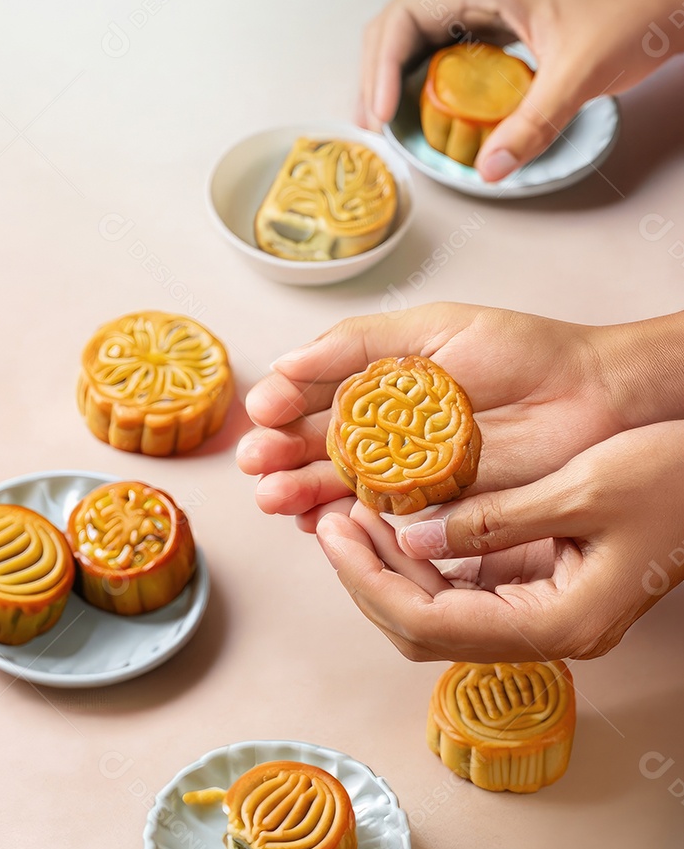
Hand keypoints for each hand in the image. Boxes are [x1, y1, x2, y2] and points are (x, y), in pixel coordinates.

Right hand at [238, 302, 659, 530]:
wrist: (591, 396)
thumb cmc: (521, 351)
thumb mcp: (435, 328)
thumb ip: (361, 343)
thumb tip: (287, 360)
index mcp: (381, 376)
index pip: (316, 391)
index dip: (285, 403)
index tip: (264, 411)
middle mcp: (386, 422)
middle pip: (318, 441)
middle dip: (281, 453)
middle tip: (257, 464)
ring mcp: (406, 465)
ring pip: (340, 482)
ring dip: (301, 489)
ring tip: (274, 498)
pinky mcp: (433, 502)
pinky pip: (379, 513)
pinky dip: (345, 519)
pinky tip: (315, 520)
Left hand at [315, 423, 683, 661]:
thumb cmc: (675, 483)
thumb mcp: (584, 489)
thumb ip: (495, 520)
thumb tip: (412, 538)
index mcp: (560, 622)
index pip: (432, 623)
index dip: (371, 580)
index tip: (334, 533)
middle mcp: (548, 634)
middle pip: (426, 630)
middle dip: (369, 578)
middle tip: (331, 521)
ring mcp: (543, 616)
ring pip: (439, 614)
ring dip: (391, 570)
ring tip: (354, 514)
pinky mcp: (541, 591)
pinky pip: (464, 590)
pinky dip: (424, 561)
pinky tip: (402, 521)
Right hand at [359, 0, 683, 179]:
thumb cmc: (631, 12)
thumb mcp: (579, 74)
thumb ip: (533, 124)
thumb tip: (490, 168)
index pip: (406, 17)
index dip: (384, 68)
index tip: (382, 112)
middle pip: (399, 25)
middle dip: (377, 75)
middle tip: (373, 125)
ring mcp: (485, 2)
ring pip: (416, 35)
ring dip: (395, 76)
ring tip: (387, 121)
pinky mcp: (496, 22)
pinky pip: (444, 48)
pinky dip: (424, 78)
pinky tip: (424, 109)